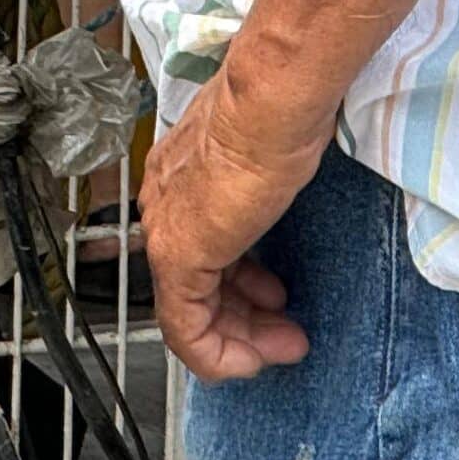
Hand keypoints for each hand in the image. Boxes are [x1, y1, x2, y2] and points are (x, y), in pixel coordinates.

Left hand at [136, 67, 319, 380]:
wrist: (272, 98)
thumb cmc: (284, 103)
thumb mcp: (277, 145)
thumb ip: (271, 170)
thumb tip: (293, 174)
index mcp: (183, 175)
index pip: (203, 245)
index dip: (240, 280)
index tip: (274, 296)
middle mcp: (166, 206)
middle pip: (197, 283)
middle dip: (246, 316)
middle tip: (287, 333)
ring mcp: (169, 232)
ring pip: (192, 310)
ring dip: (241, 337)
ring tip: (284, 345)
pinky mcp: (180, 258)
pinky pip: (187, 330)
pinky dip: (218, 355)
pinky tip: (251, 361)